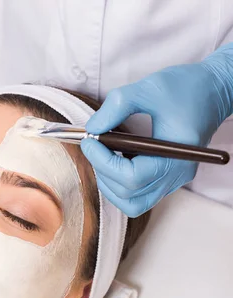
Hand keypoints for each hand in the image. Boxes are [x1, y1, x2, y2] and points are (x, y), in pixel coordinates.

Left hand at [81, 43, 232, 216]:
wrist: (213, 91)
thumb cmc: (187, 88)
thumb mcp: (149, 88)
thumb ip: (118, 105)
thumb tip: (93, 128)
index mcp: (176, 156)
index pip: (132, 177)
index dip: (104, 162)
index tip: (90, 141)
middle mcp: (176, 175)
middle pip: (130, 194)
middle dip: (103, 172)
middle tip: (93, 146)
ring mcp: (173, 181)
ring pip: (132, 203)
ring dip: (110, 184)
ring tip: (103, 157)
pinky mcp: (168, 179)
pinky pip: (139, 196)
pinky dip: (121, 185)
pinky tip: (116, 161)